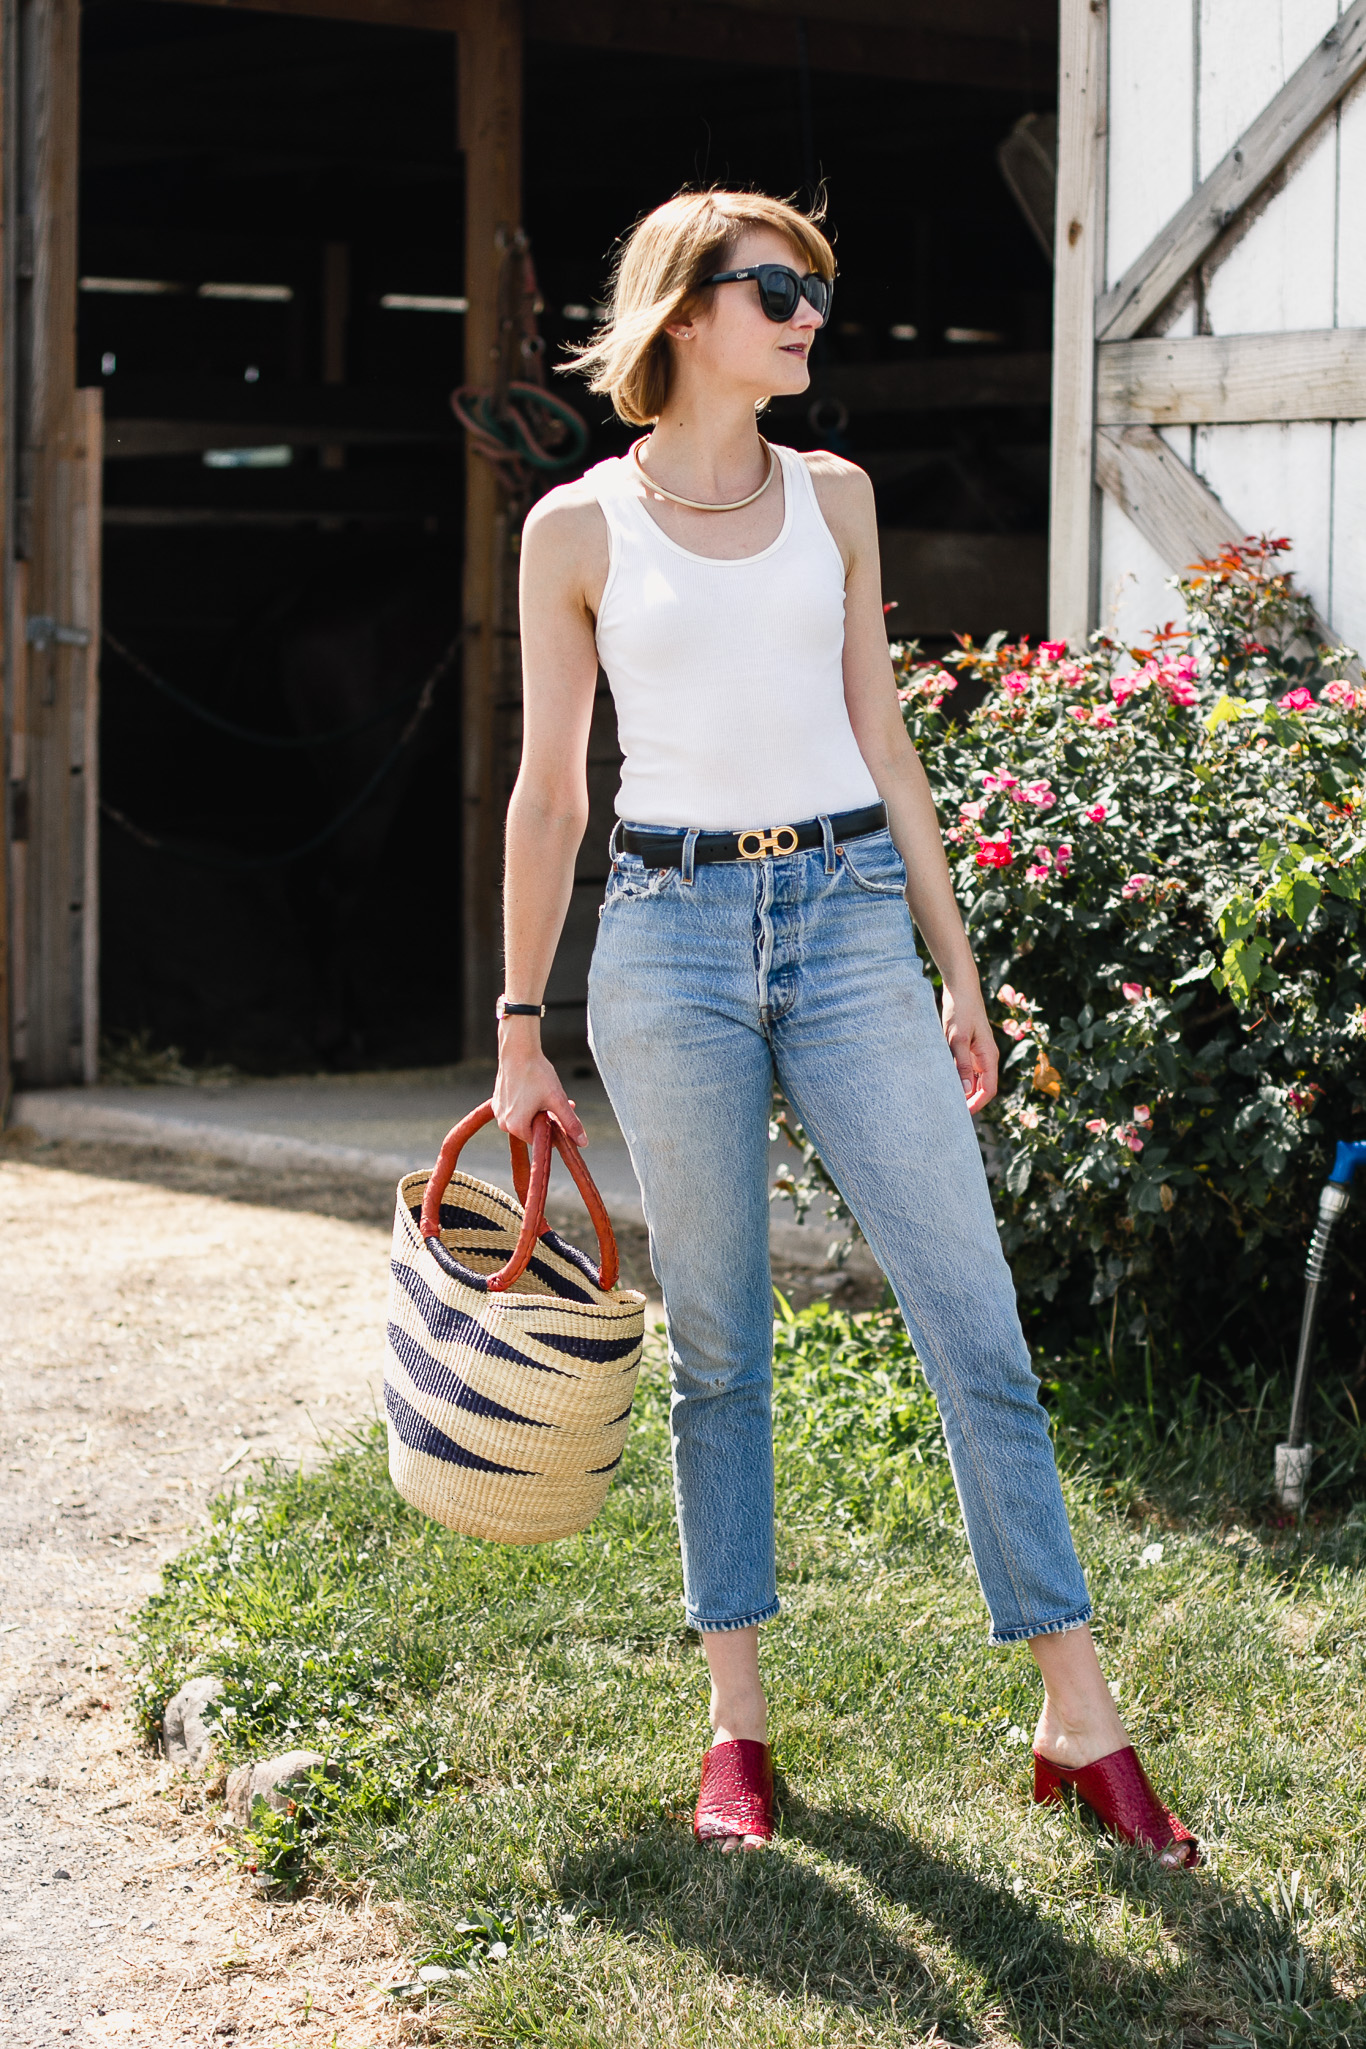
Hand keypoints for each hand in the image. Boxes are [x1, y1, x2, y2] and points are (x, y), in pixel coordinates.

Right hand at [492, 1030, 589, 1147]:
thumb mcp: (557, 1100)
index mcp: (516, 1127)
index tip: (564, 1114)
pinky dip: (528, 1104)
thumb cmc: (537, 1074)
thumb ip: (570, 1123)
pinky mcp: (498, 1101)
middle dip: (548, 1119)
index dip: (556, 1128)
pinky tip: (536, 1090)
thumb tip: (583, 1143)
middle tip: (560, 1103)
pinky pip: (516, 1110)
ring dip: (539, 1111)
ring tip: (549, 1095)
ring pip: (525, 1118)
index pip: (542, 1139)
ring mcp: (499, 1112)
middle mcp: (504, 1124)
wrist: (518, 1050)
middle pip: (533, 1129)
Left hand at [941, 982, 997, 1113]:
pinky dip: (957, 1077)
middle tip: (949, 1110)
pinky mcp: (969, 1048)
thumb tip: (964, 1090)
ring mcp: (978, 1053)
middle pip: (981, 1088)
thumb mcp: (957, 1038)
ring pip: (972, 1079)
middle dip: (969, 1101)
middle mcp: (986, 1058)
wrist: (961, 989)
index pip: (989, 1090)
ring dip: (962, 1090)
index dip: (977, 1104)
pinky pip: (965, 1069)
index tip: (961, 1114)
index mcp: (988, 1057)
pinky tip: (943, 1081)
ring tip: (943, 1098)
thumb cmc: (960, 1011)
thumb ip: (961, 1064)